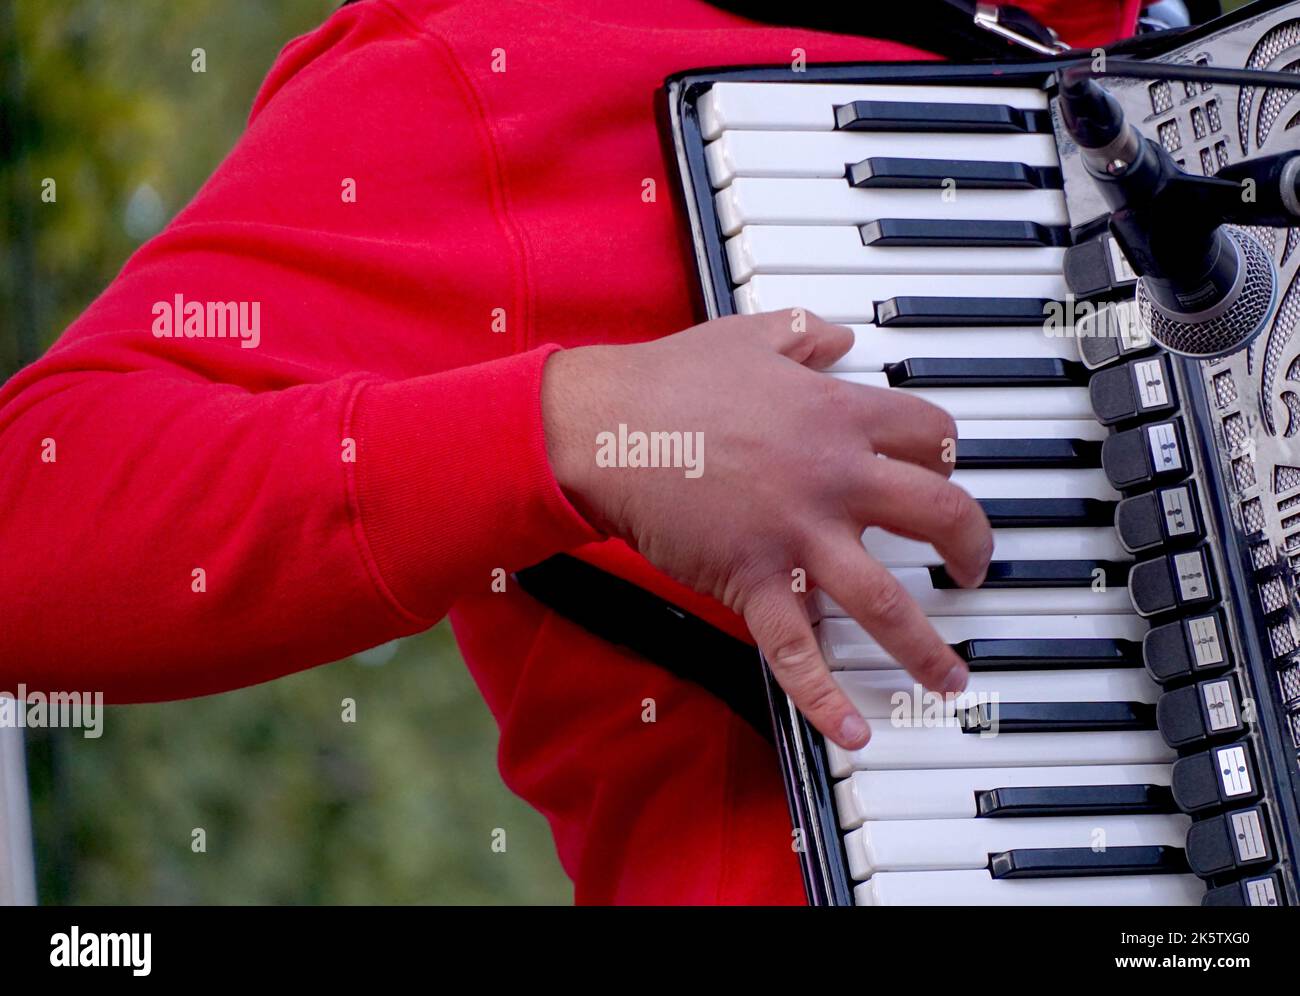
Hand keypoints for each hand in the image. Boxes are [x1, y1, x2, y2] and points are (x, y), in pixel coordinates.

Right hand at [542, 310, 992, 748]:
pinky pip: (799, 651)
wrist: (604, 427)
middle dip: (973, 549)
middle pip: (943, 515)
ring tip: (950, 676)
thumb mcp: (750, 336)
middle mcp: (836, 476)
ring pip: (887, 601)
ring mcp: (799, 534)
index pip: (934, 433)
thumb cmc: (669, 380)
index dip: (948, 456)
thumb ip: (806, 336)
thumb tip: (839, 337)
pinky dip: (826, 698)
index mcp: (840, 415)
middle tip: (972, 572)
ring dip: (927, 647)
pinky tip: (854, 732)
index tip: (944, 475)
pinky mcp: (754, 580)